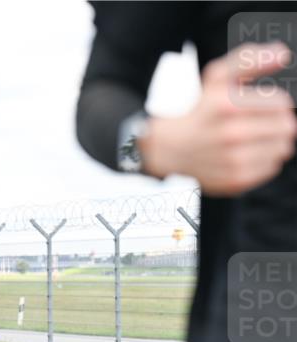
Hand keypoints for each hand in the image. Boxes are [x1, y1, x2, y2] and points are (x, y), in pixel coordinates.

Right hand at [141, 42, 296, 194]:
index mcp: (228, 106)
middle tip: (260, 123)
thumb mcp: (215, 78)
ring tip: (253, 139)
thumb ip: (248, 61)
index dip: (274, 103)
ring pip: (282, 147)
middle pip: (287, 126)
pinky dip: (264, 160)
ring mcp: (234, 160)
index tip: (259, 107)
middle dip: (278, 122)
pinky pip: (271, 167)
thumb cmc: (195, 111)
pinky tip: (246, 154)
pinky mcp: (236, 179)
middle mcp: (231, 134)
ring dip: (273, 141)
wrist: (165, 149)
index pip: (282, 103)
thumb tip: (281, 54)